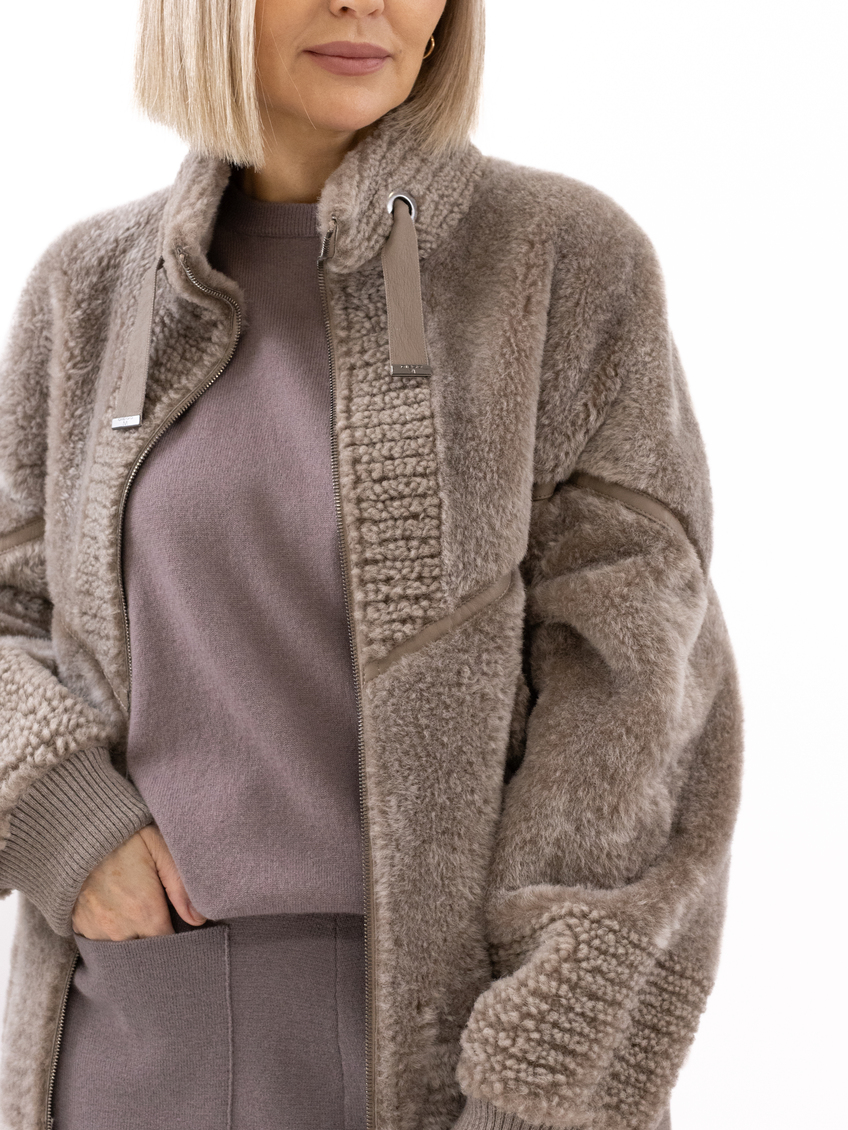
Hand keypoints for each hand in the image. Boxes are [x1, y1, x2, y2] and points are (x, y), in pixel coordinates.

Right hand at [71, 824, 206, 939]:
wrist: (80, 830)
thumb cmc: (126, 836)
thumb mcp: (161, 850)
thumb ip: (181, 887)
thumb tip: (198, 919)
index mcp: (143, 911)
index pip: (167, 945)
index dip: (176, 937)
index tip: (179, 923)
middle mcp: (118, 928)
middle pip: (145, 949)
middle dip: (155, 936)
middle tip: (159, 911)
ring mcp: (96, 930)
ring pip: (123, 946)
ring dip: (133, 934)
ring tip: (136, 906)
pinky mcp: (79, 926)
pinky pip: (102, 939)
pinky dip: (112, 929)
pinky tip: (117, 907)